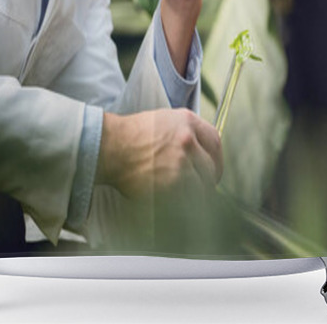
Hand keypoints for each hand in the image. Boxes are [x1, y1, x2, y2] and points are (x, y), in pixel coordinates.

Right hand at [96, 108, 223, 198]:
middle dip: (208, 181)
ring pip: (203, 186)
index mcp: (188, 122)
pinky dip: (185, 205)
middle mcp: (188, 140)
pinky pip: (189, 199)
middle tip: (200, 188)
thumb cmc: (132, 136)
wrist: (111, 147)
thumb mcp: (165, 121)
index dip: (216, 159)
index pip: (215, 142)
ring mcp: (181, 162)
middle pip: (212, 167)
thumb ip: (187, 133)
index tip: (212, 169)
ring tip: (186, 198)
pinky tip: (176, 204)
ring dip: (197, 195)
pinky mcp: (173, 183)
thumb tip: (202, 153)